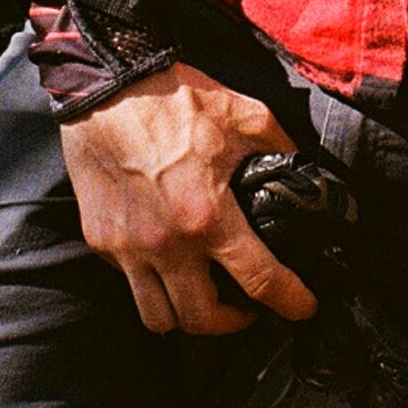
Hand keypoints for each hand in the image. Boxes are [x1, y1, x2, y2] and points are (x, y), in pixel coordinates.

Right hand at [61, 59, 316, 335]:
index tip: (303, 308)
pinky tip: (166, 260)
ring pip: (159, 318)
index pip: (260, 280)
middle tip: (246, 306)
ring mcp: (129, 248)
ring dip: (186, 315)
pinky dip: (151, 283)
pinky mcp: (101, 241)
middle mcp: (167, 243)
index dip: (290, 302)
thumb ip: (280, 149)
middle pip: (202, 320)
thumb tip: (305, 172)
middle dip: (232, 323)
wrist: (113, 84)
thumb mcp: (246, 114)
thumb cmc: (180, 98)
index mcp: (209, 215)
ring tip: (203, 294)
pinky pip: (129, 282)